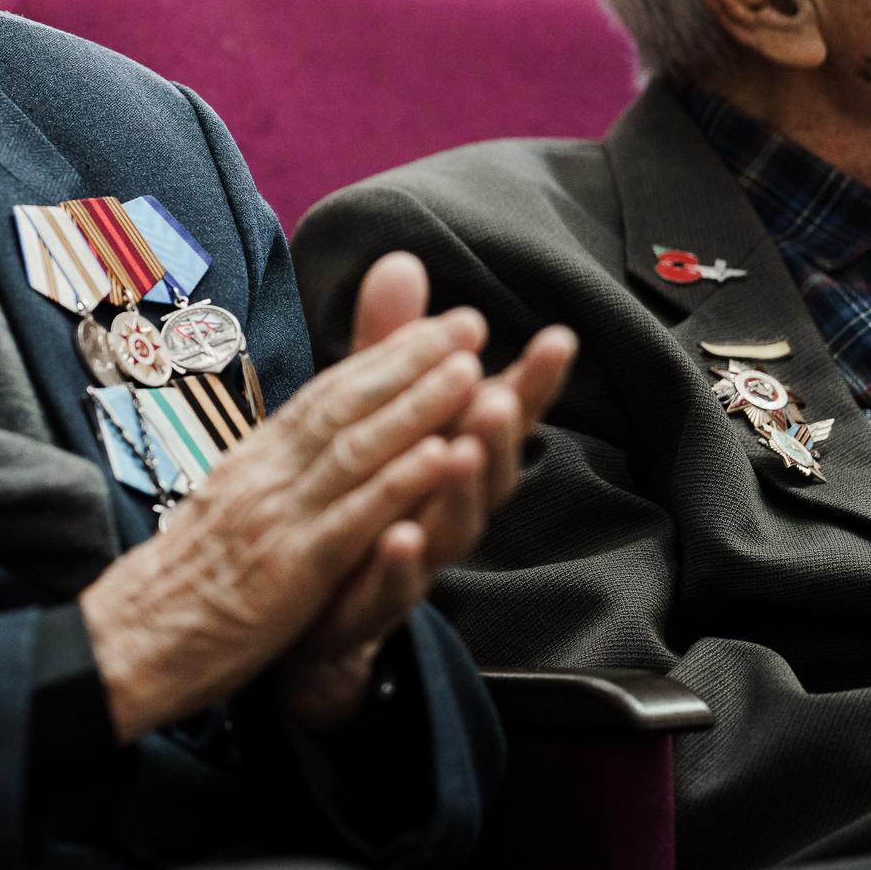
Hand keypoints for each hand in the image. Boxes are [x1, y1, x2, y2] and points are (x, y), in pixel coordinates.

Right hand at [78, 301, 497, 743]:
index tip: (439, 326)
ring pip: (354, 450)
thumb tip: (306, 437)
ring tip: (468, 370)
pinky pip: (349, 519)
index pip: (326, 394)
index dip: (386, 356)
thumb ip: (272, 468)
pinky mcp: (288, 570)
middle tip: (470, 322)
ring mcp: (276, 518)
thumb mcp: (227, 509)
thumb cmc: (182, 582)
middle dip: (412, 360)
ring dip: (416, 406)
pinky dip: (396, 483)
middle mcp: (266, 474)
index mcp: (255, 460)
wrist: (128, 644)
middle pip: (345, 405)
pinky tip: (439, 456)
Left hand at [273, 253, 575, 730]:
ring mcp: (415, 560)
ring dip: (458, 492)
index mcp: (450, 456)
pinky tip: (397, 537)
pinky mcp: (372, 604)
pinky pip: (392, 588)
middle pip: (487, 471)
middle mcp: (445, 508)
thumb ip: (390, 344)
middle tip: (499, 397)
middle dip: (498, 434)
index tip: (558, 338)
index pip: (499, 412)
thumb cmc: (361, 495)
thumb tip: (402, 261)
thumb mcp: (373, 411)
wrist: (311, 608)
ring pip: (450, 528)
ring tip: (458, 453)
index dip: (531, 382)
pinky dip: (398, 566)